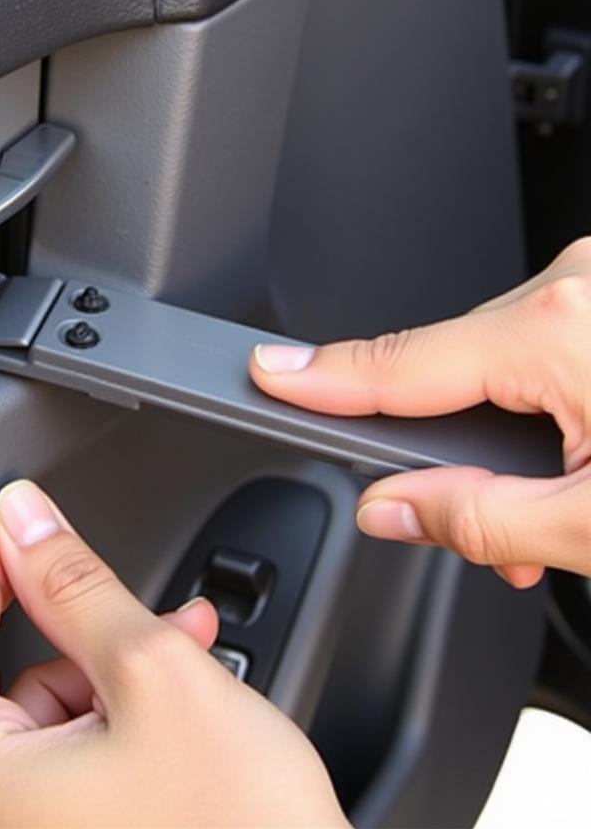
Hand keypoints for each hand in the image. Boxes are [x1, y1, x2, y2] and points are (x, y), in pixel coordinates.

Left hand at [0, 479, 347, 827]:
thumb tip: (24, 521)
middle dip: (83, 627)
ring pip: (49, 714)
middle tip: (139, 607)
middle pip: (3, 674)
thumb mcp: (151, 671)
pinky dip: (121, 721)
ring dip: (115, 673)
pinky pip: (70, 760)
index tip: (21, 527)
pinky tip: (179, 710)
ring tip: (186, 665)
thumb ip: (75, 583)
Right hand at [250, 237, 590, 588]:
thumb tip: (390, 507)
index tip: (269, 375)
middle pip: (451, 365)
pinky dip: (544, 401)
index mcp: (558, 329)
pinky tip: (577, 463)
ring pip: (499, 357)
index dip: (325, 380)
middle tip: (496, 544)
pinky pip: (545, 341)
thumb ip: (481, 519)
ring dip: (502, 433)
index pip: (402, 363)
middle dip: (451, 450)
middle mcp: (577, 283)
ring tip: (551, 521)